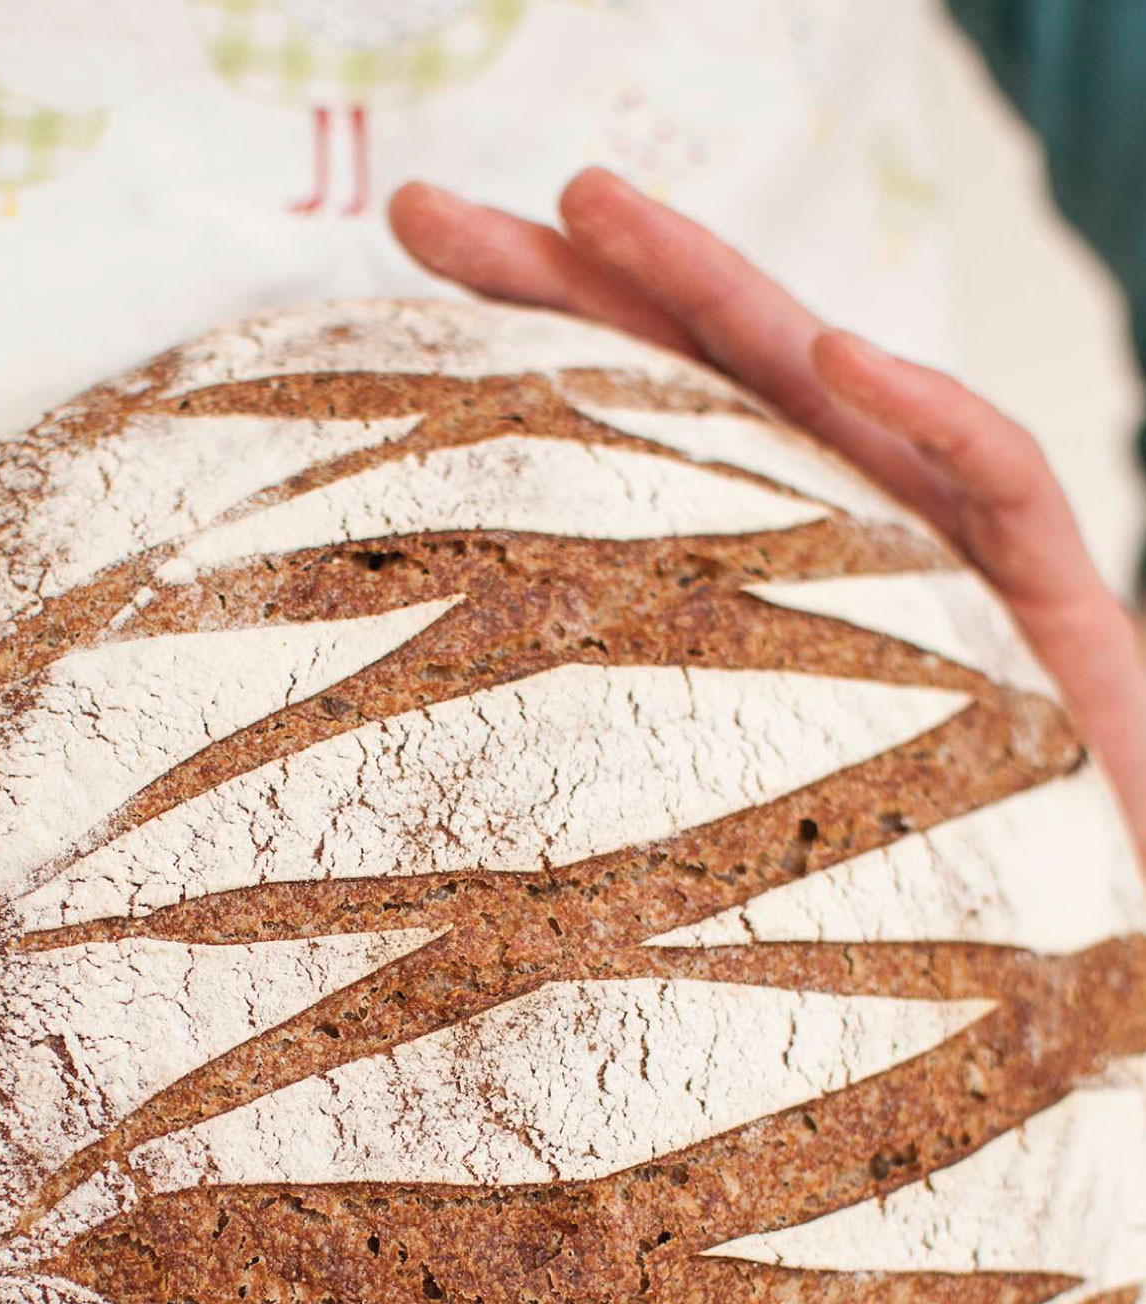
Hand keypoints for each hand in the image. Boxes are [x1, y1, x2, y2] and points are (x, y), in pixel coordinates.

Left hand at [388, 167, 1145, 850]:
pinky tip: (843, 355)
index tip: (396, 272)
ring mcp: (942, 557)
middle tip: (430, 210)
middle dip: (571, 278)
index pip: (621, 427)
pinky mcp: (1052, 610)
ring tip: (596, 211)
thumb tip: (371, 791)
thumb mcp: (676, 846)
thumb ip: (567, 788)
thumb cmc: (855, 923)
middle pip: (692, 376)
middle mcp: (835, 537)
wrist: (1062, 962)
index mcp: (741, 577)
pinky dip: (928, 412)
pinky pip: (999, 484)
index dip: (518, 344)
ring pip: (821, 387)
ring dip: (714, 288)